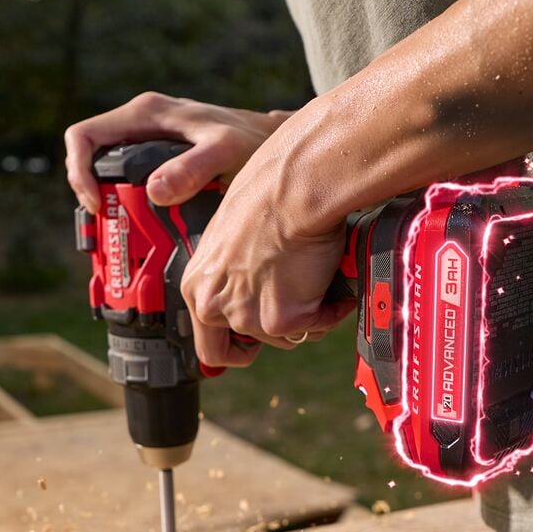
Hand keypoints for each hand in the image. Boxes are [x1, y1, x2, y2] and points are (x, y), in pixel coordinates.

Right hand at [63, 91, 290, 214]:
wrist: (275, 140)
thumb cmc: (254, 140)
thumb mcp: (227, 152)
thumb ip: (193, 168)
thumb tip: (154, 190)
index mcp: (145, 114)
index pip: (84, 136)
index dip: (79, 172)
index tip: (97, 205)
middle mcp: (140, 124)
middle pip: (90, 158)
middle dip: (91, 195)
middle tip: (111, 229)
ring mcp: (146, 142)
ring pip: (104, 172)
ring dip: (107, 204)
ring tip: (123, 234)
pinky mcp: (156, 160)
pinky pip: (124, 181)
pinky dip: (124, 206)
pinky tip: (139, 229)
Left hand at [179, 112, 355, 367]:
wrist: (297, 185)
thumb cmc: (269, 193)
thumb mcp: (233, 236)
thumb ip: (233, 270)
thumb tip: (254, 284)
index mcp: (196, 284)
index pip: (208, 342)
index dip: (236, 346)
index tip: (253, 346)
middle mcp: (213, 305)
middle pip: (252, 341)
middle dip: (278, 328)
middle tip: (300, 307)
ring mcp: (246, 315)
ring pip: (287, 335)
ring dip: (309, 313)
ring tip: (320, 277)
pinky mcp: (280, 319)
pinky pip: (317, 326)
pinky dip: (332, 308)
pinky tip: (336, 281)